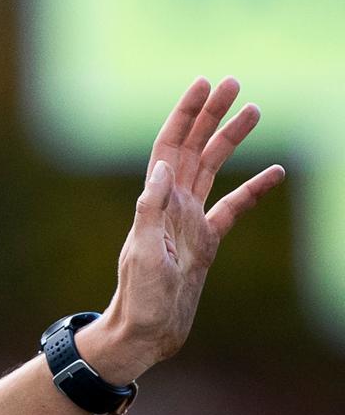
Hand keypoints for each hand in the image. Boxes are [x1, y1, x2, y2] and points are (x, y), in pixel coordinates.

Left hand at [85, 76, 285, 381]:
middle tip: (234, 82)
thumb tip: (164, 168)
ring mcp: (190, 222)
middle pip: (193, 149)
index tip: (202, 85)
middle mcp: (172, 206)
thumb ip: (150, 210)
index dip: (184, 115)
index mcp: (156, 204)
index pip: (170, 147)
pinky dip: (254, 188)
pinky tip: (275, 171)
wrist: (146, 332)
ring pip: (213, 169)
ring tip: (255, 110)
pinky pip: (234, 208)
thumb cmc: (140, 298)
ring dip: (230, 139)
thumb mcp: (141, 252)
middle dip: (211, 115)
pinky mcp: (206, 242)